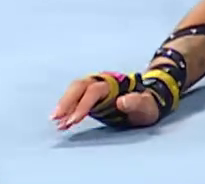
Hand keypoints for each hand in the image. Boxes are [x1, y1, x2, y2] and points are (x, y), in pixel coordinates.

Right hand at [51, 68, 178, 130]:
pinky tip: (60, 121)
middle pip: (80, 86)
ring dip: (64, 105)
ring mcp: (95, 88)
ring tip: (56, 122)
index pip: (94, 91)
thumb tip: (121, 101)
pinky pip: (75, 99)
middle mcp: (102, 82)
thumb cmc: (147, 105)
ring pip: (75, 91)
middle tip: (56, 118)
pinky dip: (66, 109)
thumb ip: (137, 103)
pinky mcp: (90, 97)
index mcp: (114, 83)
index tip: (74, 120)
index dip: (83, 104)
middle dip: (67, 101)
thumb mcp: (147, 106)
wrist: (148, 102)